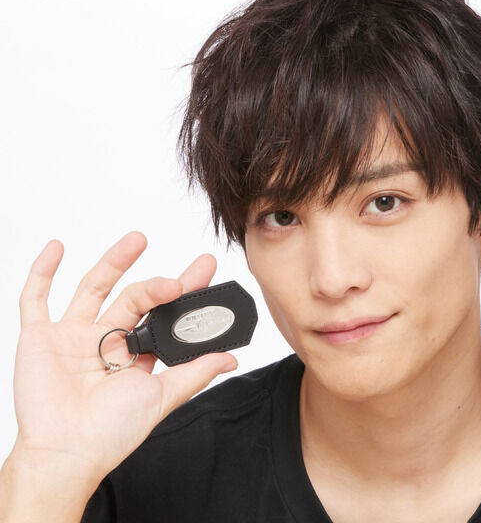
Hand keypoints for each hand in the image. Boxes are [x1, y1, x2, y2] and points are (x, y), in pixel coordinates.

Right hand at [9, 231, 237, 489]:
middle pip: (134, 298)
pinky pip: (35, 299)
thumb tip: (230, 358)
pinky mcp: (40, 337)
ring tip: (138, 240)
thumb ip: (194, 373)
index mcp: (133, 352)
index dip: (184, 292)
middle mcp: (105, 338)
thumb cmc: (112, 433)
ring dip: (114, 262)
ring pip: (93, 288)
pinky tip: (57, 248)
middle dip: (159, 283)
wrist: (66, 455)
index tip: (205, 270)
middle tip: (184, 274)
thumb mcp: (161, 397)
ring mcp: (72, 335)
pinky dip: (43, 272)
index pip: (162, 313)